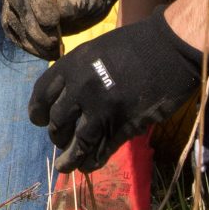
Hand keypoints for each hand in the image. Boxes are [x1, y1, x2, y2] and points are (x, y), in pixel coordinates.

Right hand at [0, 0, 126, 59]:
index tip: (53, 22)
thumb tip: (59, 13)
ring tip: (51, 52)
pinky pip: (11, 27)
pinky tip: (43, 52)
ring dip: (29, 38)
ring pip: (11, 14)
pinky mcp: (12, 7)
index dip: (39, 0)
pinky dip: (25, 43)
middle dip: (32, 23)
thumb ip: (78, 0)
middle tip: (52, 42)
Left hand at [30, 8, 202, 173]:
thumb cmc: (136, 43)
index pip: (42, 94)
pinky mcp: (124, 126)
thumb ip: (79, 72)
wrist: (170, 47)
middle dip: (57, 136)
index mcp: (72, 65)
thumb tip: (68, 96)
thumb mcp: (96, 49)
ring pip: (77, 143)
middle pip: (57, 122)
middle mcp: (81, 88)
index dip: (38, 111)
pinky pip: (102, 150)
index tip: (39, 120)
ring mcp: (103, 109)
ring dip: (70, 158)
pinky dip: (93, 161)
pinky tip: (89, 166)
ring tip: (67, 166)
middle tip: (61, 140)